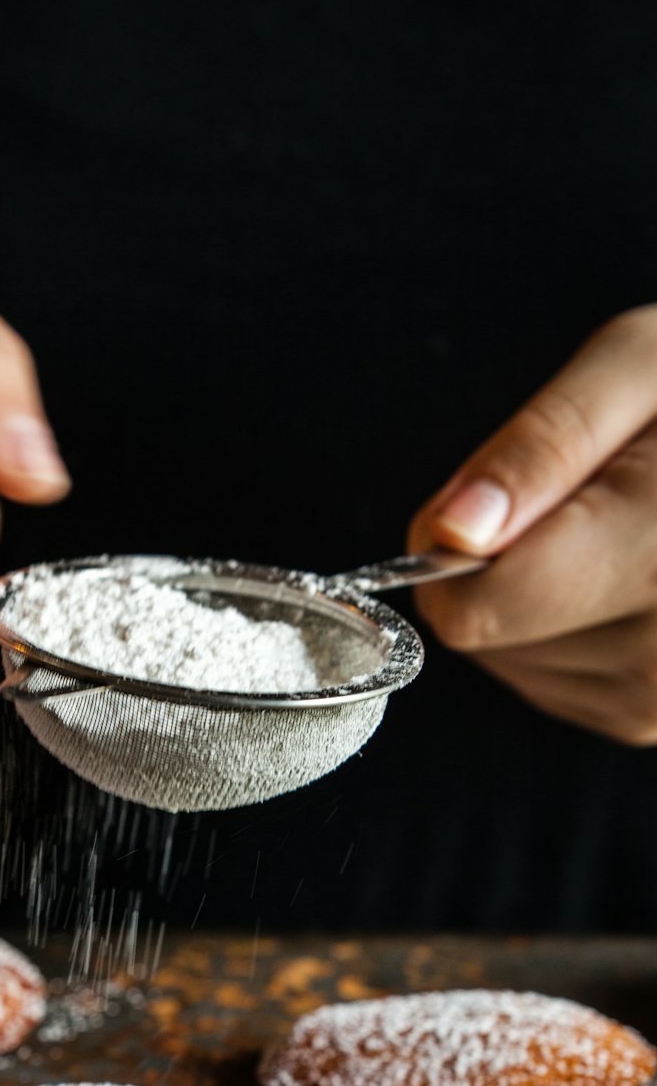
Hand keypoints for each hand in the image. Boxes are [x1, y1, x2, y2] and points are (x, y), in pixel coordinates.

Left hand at [408, 305, 656, 744]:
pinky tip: (626, 575)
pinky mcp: (652, 720)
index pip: (482, 609)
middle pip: (487, 640)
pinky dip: (562, 629)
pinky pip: (550, 681)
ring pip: (511, 664)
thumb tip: (449, 531)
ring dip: (532, 598)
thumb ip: (541, 446)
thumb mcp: (637, 364)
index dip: (451, 548)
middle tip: (589, 497)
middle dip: (502, 563)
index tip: (489, 496)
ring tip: (623, 530)